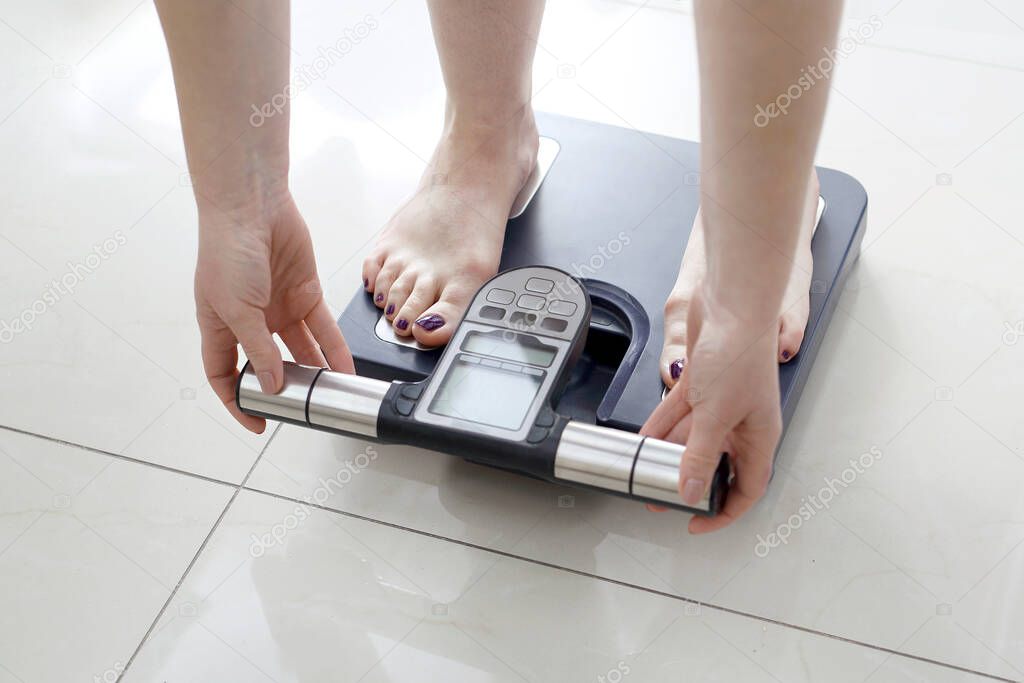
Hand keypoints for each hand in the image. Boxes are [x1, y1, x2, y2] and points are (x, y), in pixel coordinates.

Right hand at [195, 193, 353, 432]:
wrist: (253, 206)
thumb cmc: (228, 250)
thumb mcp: (237, 309)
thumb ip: (257, 350)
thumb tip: (271, 384)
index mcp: (219, 324)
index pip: (225, 373)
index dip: (237, 400)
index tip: (257, 420)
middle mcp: (250, 319)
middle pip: (268, 364)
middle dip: (284, 387)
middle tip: (303, 408)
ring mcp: (278, 306)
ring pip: (301, 349)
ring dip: (316, 371)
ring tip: (332, 393)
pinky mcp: (305, 293)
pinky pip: (322, 329)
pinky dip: (334, 348)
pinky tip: (345, 368)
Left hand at [641, 285, 780, 532]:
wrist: (731, 305)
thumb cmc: (740, 353)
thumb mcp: (716, 415)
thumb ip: (700, 456)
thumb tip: (691, 491)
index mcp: (759, 436)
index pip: (747, 488)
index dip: (725, 512)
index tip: (698, 524)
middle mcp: (742, 423)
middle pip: (715, 465)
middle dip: (689, 484)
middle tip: (663, 498)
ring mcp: (721, 403)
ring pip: (692, 440)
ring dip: (670, 456)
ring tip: (646, 472)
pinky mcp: (702, 385)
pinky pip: (679, 416)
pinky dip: (662, 428)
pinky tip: (643, 440)